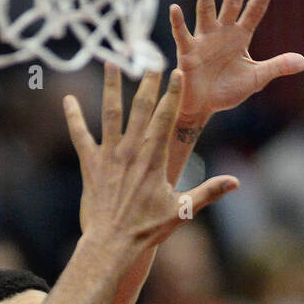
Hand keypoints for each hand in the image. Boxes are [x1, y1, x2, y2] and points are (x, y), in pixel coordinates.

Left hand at [65, 69, 239, 251]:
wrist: (112, 243)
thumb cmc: (148, 229)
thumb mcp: (182, 211)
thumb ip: (209, 192)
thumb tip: (235, 182)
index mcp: (154, 160)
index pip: (165, 119)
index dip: (171, 94)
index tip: (176, 73)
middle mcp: (131, 152)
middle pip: (140, 108)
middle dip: (147, 83)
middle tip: (151, 61)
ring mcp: (109, 156)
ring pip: (110, 113)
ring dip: (111, 87)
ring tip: (111, 63)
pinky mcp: (90, 165)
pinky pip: (80, 135)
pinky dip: (74, 117)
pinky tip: (68, 100)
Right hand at [170, 0, 303, 124]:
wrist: (204, 107)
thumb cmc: (228, 90)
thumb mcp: (257, 78)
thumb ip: (278, 66)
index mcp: (240, 37)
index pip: (255, 10)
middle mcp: (222, 32)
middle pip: (231, 2)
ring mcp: (204, 39)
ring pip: (205, 9)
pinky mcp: (189, 52)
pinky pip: (182, 34)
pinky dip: (178, 22)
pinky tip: (176, 8)